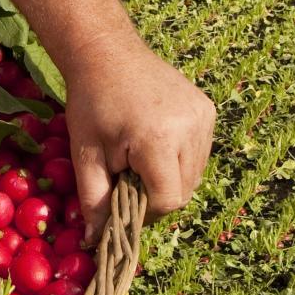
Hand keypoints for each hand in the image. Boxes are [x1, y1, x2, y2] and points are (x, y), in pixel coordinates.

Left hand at [63, 38, 215, 244]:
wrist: (106, 52)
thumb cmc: (90, 103)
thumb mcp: (86, 154)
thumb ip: (94, 201)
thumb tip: (95, 242)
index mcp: (157, 139)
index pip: (168, 200)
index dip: (145, 209)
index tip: (123, 195)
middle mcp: (189, 127)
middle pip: (185, 190)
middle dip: (157, 193)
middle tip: (129, 175)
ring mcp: (203, 116)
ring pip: (196, 173)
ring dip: (171, 176)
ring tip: (142, 156)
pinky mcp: (208, 109)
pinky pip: (200, 152)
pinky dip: (180, 157)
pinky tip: (157, 141)